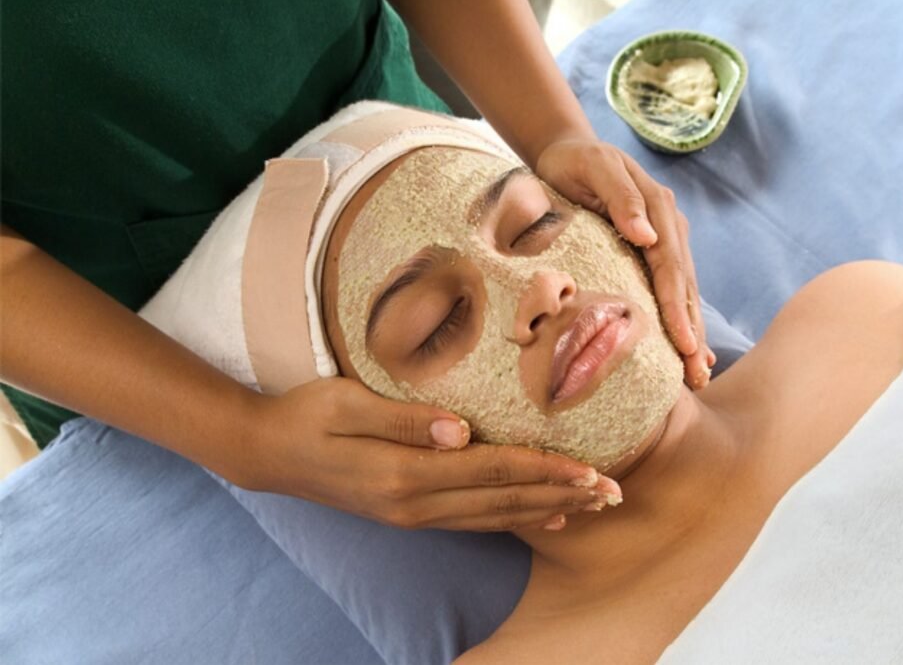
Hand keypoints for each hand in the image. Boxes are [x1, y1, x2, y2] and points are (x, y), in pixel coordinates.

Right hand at [240, 377, 621, 531]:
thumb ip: (403, 417)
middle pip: (503, 500)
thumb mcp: (346, 404)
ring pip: (494, 517)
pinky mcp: (408, 514)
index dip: (545, 471)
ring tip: (591, 506)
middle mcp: (414, 503)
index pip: (492, 472)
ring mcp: (412, 515)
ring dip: (546, 509)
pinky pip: (473, 521)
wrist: (267, 453)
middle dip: (562, 495)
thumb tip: (461, 429)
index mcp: (404, 474)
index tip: (591, 470)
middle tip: (613, 494)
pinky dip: (514, 520)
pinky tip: (542, 517)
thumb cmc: (306, 416)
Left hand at [536, 138, 714, 388]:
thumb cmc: (576, 162)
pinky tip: (690, 350)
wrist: (570, 152)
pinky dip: (682, 320)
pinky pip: (671, 289)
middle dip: (693, 333)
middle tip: (698, 374)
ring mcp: (666, 240)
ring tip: (699, 374)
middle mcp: (669, 227)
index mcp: (659, 209)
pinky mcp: (654, 252)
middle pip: (684, 287)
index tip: (684, 343)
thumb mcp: (595, 168)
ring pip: (683, 293)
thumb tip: (646, 235)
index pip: (670, 267)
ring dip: (692, 334)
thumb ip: (620, 197)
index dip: (677, 307)